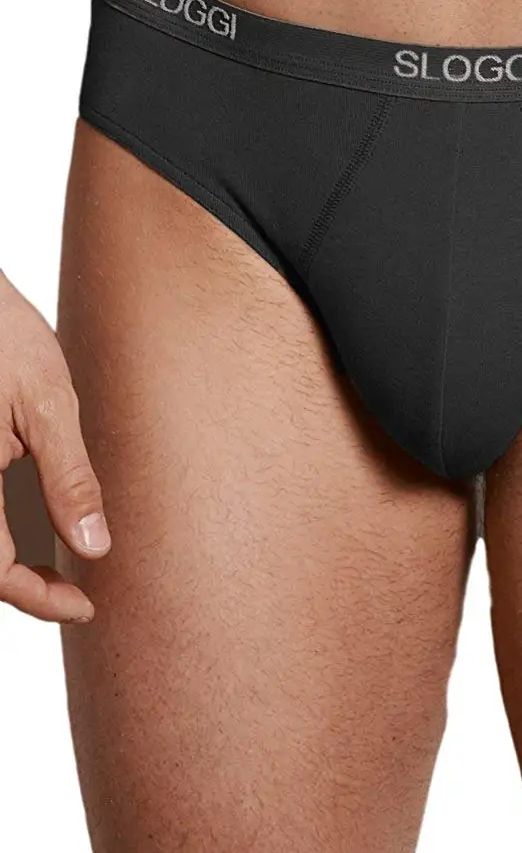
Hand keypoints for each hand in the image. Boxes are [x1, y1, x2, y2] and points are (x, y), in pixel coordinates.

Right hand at [0, 272, 110, 621]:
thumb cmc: (2, 335)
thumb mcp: (47, 403)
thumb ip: (68, 478)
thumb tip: (94, 545)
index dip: (39, 599)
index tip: (85, 605)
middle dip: (22, 587)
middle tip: (75, 592)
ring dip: (5, 562)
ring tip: (54, 567)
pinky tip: (29, 522)